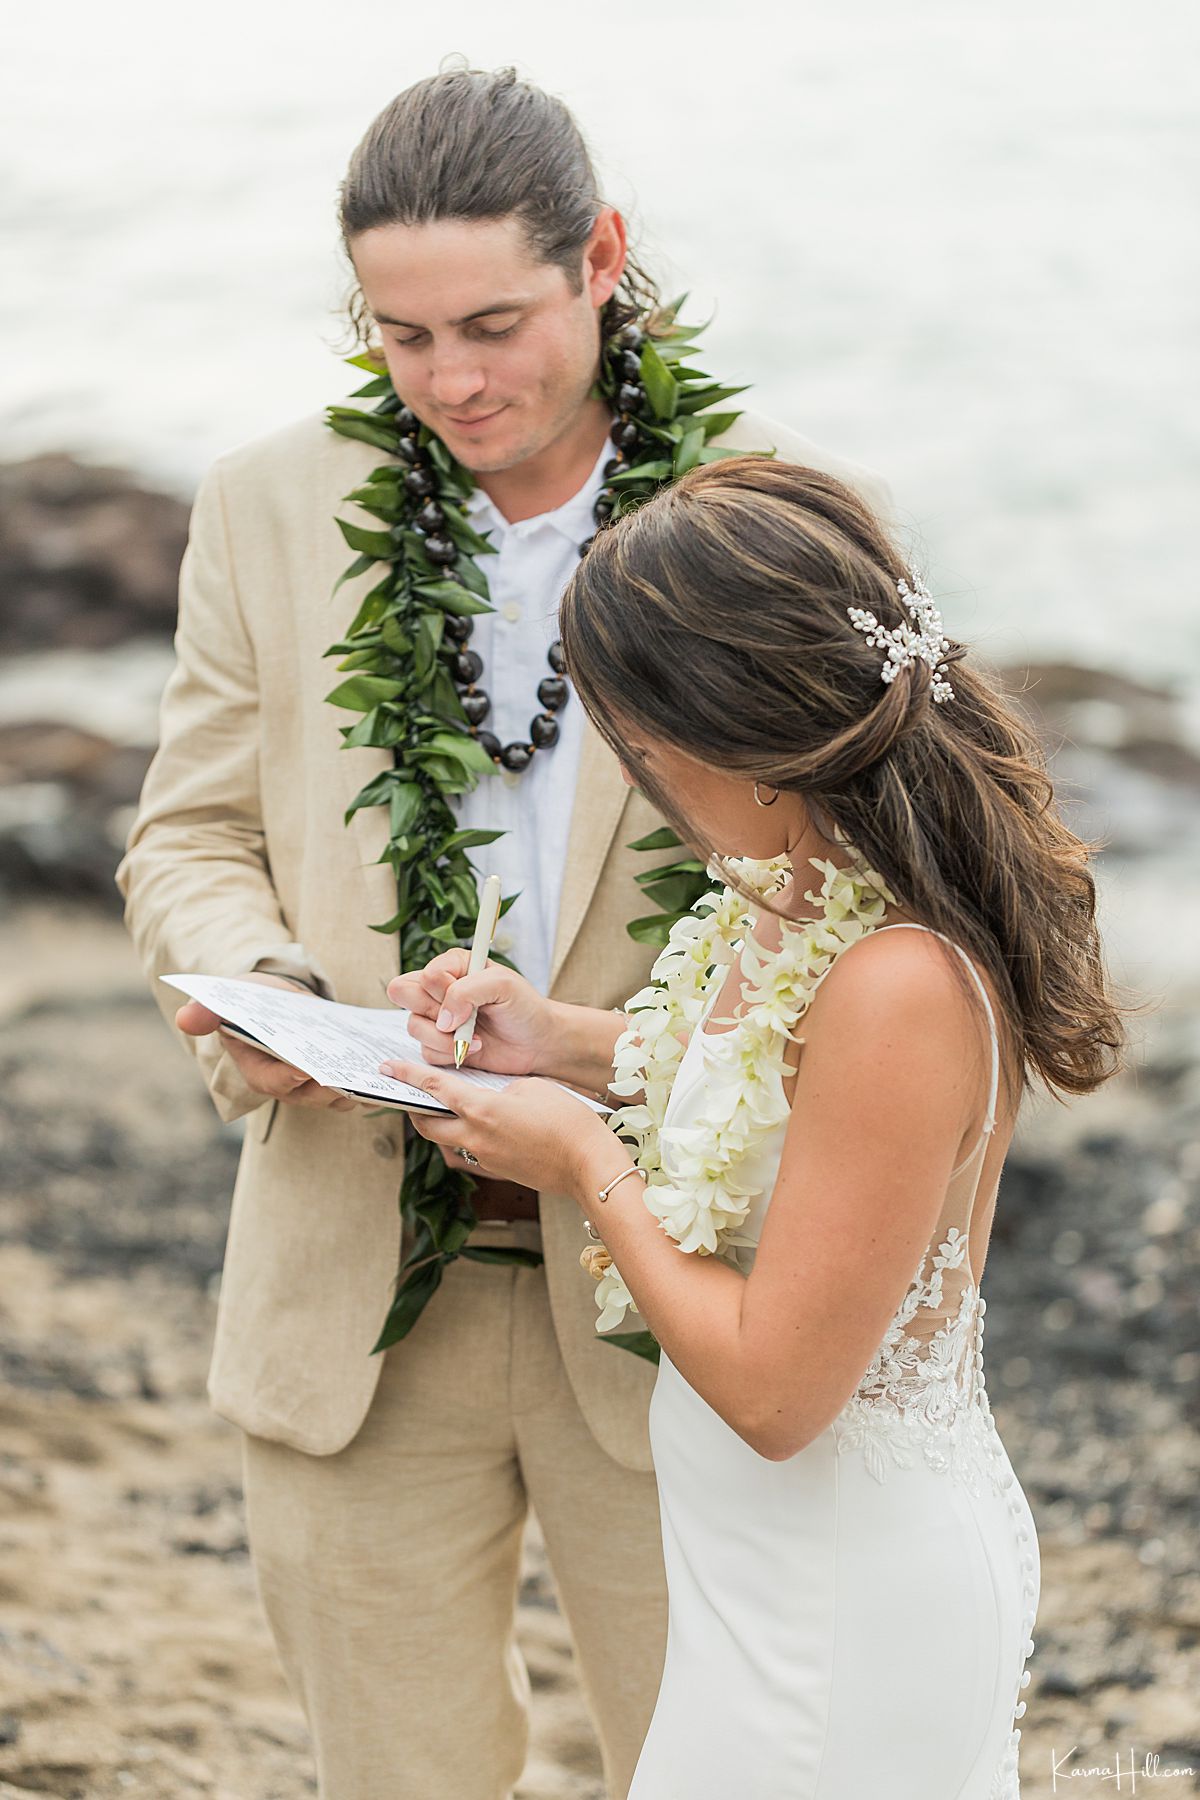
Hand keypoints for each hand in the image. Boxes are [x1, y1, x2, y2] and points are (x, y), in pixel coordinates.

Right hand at [175, 972, 360, 1111]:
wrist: (277, 998)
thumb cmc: (249, 1000)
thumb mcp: (225, 999)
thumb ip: (206, 1010)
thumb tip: (184, 1018)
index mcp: (258, 1071)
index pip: (274, 1082)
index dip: (290, 1078)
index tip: (307, 1069)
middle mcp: (288, 1086)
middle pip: (312, 1095)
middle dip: (331, 1088)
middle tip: (351, 1078)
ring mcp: (314, 1085)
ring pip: (337, 1096)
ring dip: (356, 1088)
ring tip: (375, 1073)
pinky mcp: (336, 1076)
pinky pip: (355, 1086)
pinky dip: (370, 1080)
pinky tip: (385, 1065)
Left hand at [377, 1055, 613, 1194]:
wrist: (587, 1164)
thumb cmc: (567, 1119)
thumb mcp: (531, 1086)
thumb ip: (500, 1085)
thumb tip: (486, 1093)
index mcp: (481, 1110)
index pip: (434, 1088)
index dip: (407, 1075)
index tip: (386, 1067)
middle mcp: (475, 1137)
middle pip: (427, 1124)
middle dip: (413, 1108)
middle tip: (409, 1093)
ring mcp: (484, 1159)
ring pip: (445, 1141)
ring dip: (438, 1124)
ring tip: (442, 1108)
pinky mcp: (497, 1171)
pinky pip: (468, 1152)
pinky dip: (462, 1137)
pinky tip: (476, 1127)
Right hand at [386, 949, 554, 1074]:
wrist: (538, 1042)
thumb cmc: (524, 1007)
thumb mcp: (503, 985)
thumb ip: (467, 991)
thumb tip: (442, 1018)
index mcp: (454, 965)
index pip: (426, 974)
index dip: (444, 990)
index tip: (473, 1000)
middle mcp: (441, 990)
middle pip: (403, 993)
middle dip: (433, 1011)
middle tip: (461, 1018)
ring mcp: (438, 1018)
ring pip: (412, 1026)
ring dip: (444, 1038)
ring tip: (475, 1038)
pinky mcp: (440, 1045)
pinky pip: (425, 1051)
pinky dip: (449, 1053)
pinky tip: (475, 1049)